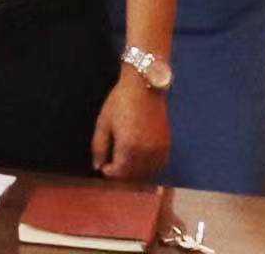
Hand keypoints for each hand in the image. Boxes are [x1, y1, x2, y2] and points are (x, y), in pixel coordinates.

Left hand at [93, 66, 169, 180]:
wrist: (145, 87)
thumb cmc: (120, 102)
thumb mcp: (103, 123)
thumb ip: (99, 147)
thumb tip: (98, 167)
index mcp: (129, 148)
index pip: (120, 174)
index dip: (109, 173)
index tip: (104, 166)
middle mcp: (147, 153)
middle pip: (133, 176)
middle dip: (121, 174)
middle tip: (112, 165)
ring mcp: (159, 150)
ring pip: (147, 174)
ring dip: (135, 173)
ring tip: (124, 162)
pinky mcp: (167, 146)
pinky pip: (158, 166)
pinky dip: (148, 168)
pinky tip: (139, 160)